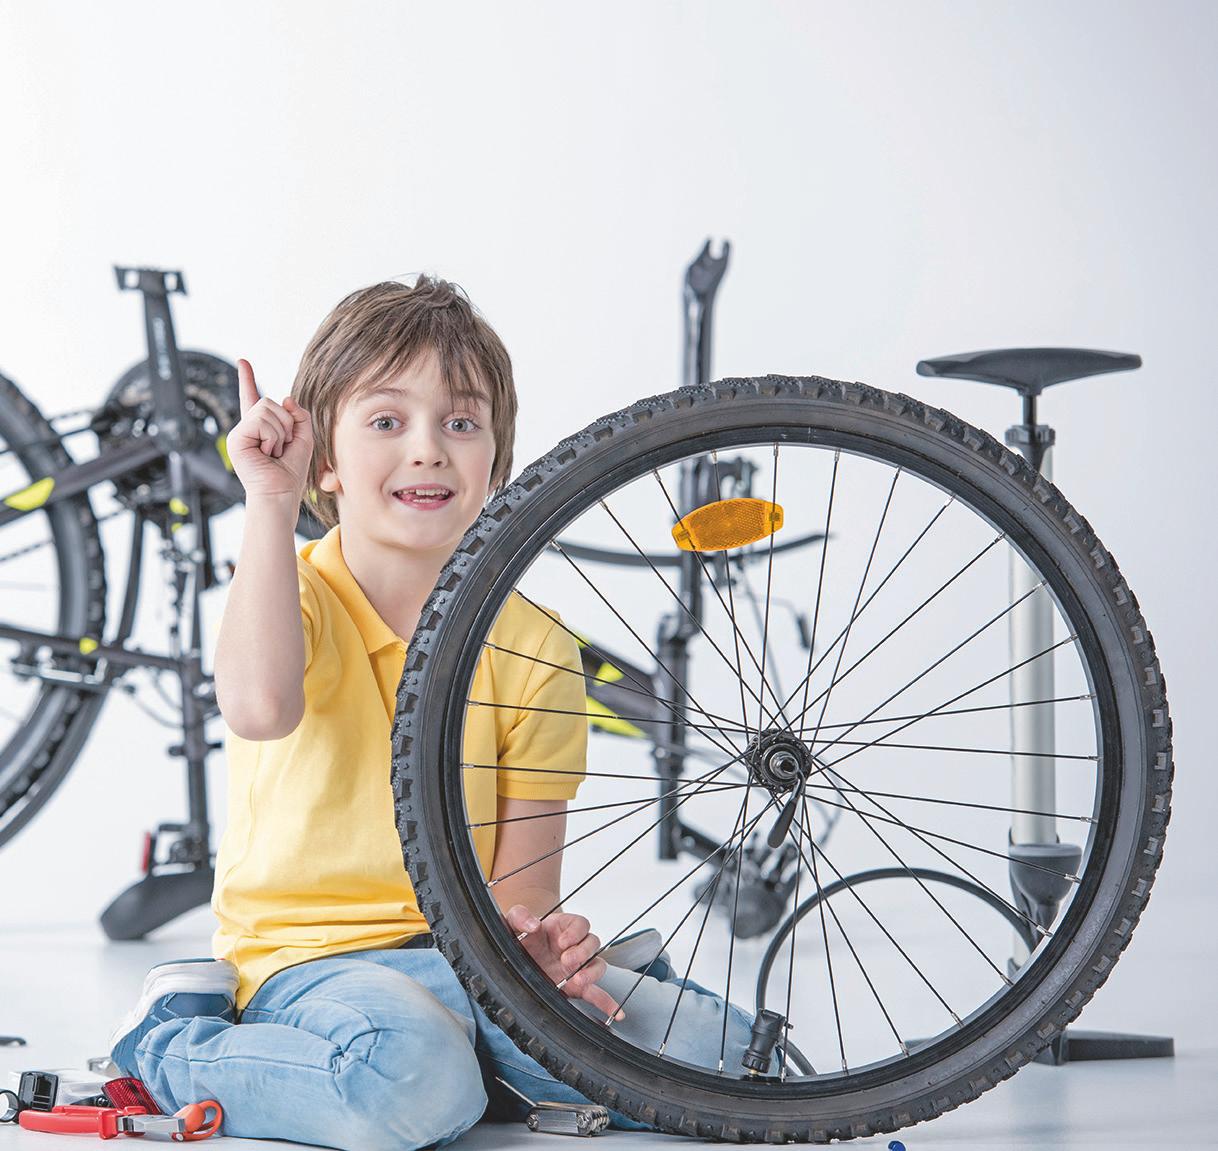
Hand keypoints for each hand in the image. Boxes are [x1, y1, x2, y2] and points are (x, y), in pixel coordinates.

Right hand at [226, 359, 313, 502]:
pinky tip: (267, 453)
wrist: (281, 493)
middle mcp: (248, 428)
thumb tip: (287, 398)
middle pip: (269, 402)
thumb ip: (299, 416)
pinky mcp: (236, 438)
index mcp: (261, 428)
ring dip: (280, 432)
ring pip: (266, 410)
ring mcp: (240, 432)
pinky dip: (272, 437)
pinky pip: (261, 421)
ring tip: (274, 452)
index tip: (243, 362)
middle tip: (281, 447)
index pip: (253, 398)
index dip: (247, 379)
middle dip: (285, 424)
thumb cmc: (291, 471)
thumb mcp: (304, 438)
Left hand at [504, 905, 624, 1021]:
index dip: (575, 932)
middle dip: (582, 953)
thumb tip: (534, 924)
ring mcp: (576, 967)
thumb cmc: (518, 937)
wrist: (515, 958)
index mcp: (562, 928)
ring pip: (598, 966)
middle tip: (566, 961)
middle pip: (592, 943)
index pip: (580, 924)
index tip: (561, 942)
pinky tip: (616, 1013)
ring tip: (576, 981)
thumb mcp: (512, 922)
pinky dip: (607, 1003)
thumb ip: (519, 916)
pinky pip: (596, 994)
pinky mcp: (575, 988)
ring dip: (591, 973)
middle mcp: (573, 946)